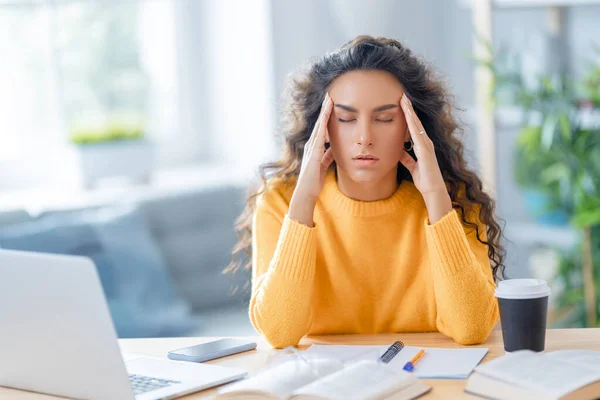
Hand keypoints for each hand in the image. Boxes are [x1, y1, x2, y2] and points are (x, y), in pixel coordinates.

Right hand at [289, 93, 334, 225]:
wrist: (306, 192)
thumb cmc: (314, 180)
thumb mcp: (324, 164)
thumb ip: (328, 155)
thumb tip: (334, 148)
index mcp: (315, 147)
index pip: (322, 127)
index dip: (327, 115)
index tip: (332, 103)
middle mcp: (311, 144)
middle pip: (319, 122)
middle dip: (325, 109)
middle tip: (330, 94)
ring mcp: (311, 148)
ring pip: (319, 126)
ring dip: (324, 113)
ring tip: (329, 99)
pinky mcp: (313, 153)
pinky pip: (319, 136)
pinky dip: (323, 125)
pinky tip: (327, 116)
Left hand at [400, 93, 451, 222]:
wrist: (433, 191)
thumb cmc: (425, 180)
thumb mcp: (412, 167)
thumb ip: (407, 158)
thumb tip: (400, 151)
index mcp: (422, 146)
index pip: (414, 127)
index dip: (408, 115)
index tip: (402, 103)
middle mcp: (426, 143)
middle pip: (416, 122)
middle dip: (409, 108)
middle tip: (403, 94)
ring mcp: (427, 145)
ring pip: (417, 124)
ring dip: (410, 111)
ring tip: (404, 99)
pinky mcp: (425, 150)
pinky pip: (418, 134)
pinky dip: (413, 123)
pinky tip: (408, 115)